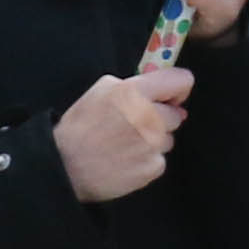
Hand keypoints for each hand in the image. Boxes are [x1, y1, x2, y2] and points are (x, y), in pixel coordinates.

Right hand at [53, 66, 191, 202]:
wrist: (66, 166)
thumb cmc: (80, 126)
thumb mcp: (101, 90)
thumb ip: (134, 85)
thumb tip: (163, 93)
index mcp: (135, 93)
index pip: (182, 81)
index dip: (176, 88)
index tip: (168, 96)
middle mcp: (150, 118)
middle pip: (176, 114)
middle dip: (160, 117)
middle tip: (134, 124)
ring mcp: (154, 145)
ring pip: (168, 139)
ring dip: (153, 140)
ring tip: (125, 144)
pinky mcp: (153, 168)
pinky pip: (159, 160)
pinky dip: (146, 160)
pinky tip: (126, 160)